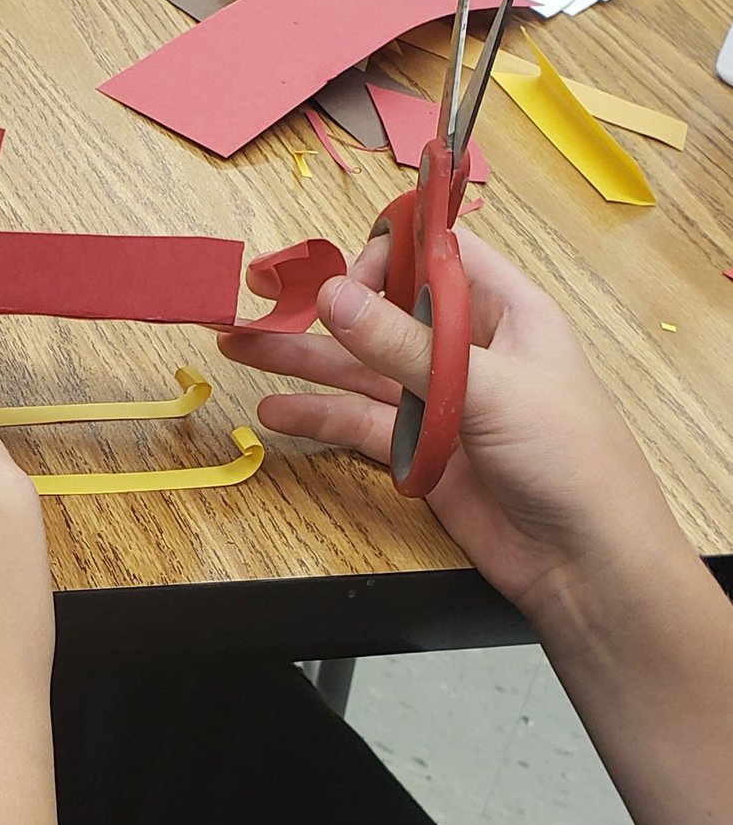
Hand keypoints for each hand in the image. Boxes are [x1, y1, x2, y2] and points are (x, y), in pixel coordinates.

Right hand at [220, 231, 686, 621]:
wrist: (586, 568)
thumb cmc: (568, 460)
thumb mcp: (487, 391)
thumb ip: (402, 347)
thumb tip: (332, 295)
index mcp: (505, 312)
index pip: (438, 257)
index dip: (389, 256)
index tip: (345, 281)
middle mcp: (466, 348)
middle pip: (384, 311)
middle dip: (324, 306)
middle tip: (257, 299)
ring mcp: (439, 400)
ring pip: (360, 369)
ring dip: (303, 359)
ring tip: (237, 347)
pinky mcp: (418, 449)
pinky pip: (359, 423)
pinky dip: (318, 417)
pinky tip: (274, 412)